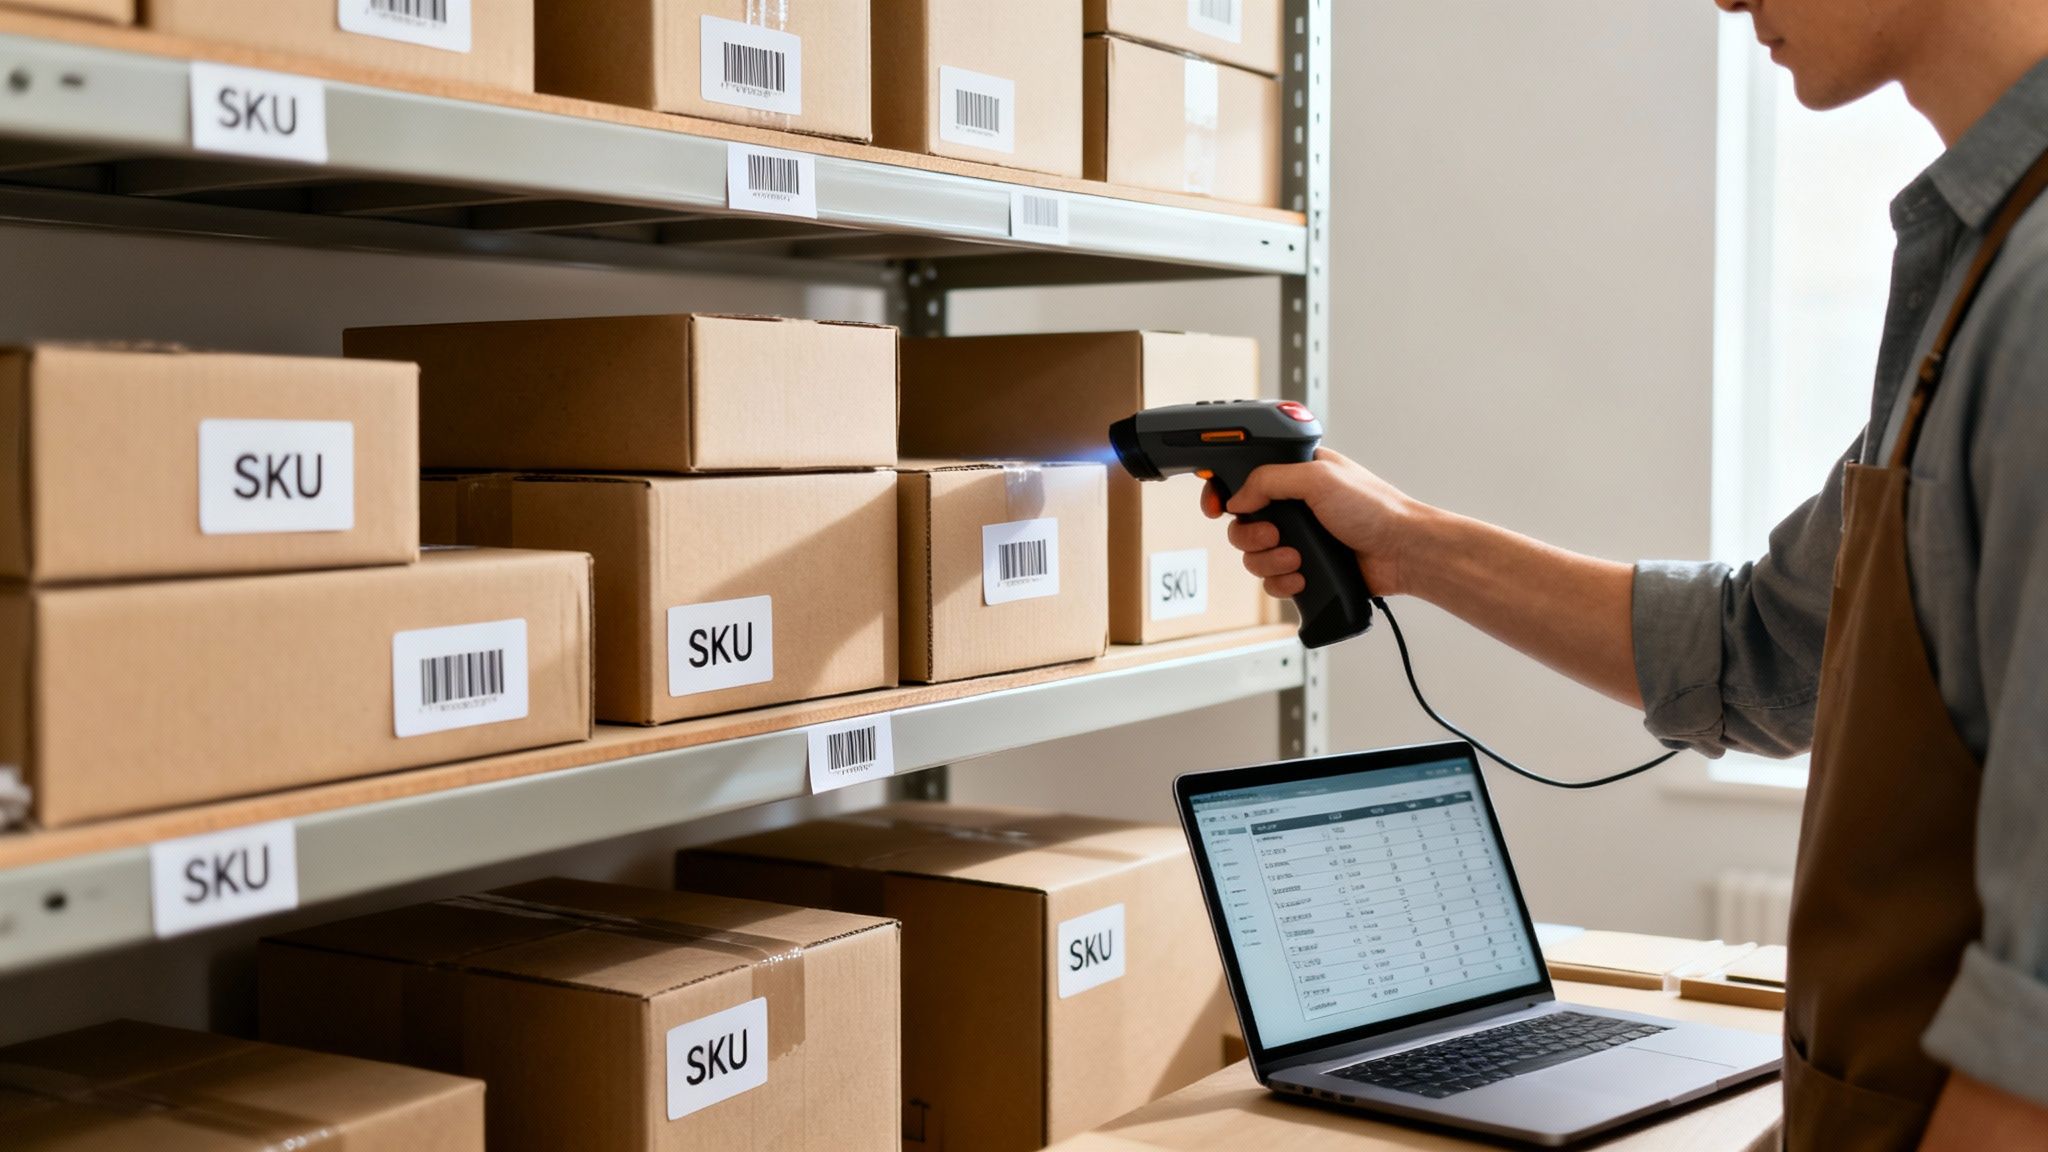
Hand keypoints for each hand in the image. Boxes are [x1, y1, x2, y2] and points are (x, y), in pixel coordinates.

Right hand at [1201, 447, 1425, 598]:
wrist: (1404, 552)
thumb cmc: (1375, 508)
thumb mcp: (1317, 478)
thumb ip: (1269, 480)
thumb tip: (1237, 498)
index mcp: (1295, 475)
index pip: (1244, 479)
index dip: (1224, 492)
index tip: (1217, 506)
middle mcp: (1293, 507)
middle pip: (1242, 523)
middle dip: (1251, 535)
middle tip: (1275, 535)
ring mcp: (1299, 540)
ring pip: (1253, 556)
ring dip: (1269, 561)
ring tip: (1297, 559)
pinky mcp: (1305, 570)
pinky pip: (1272, 581)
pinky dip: (1282, 583)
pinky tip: (1302, 577)